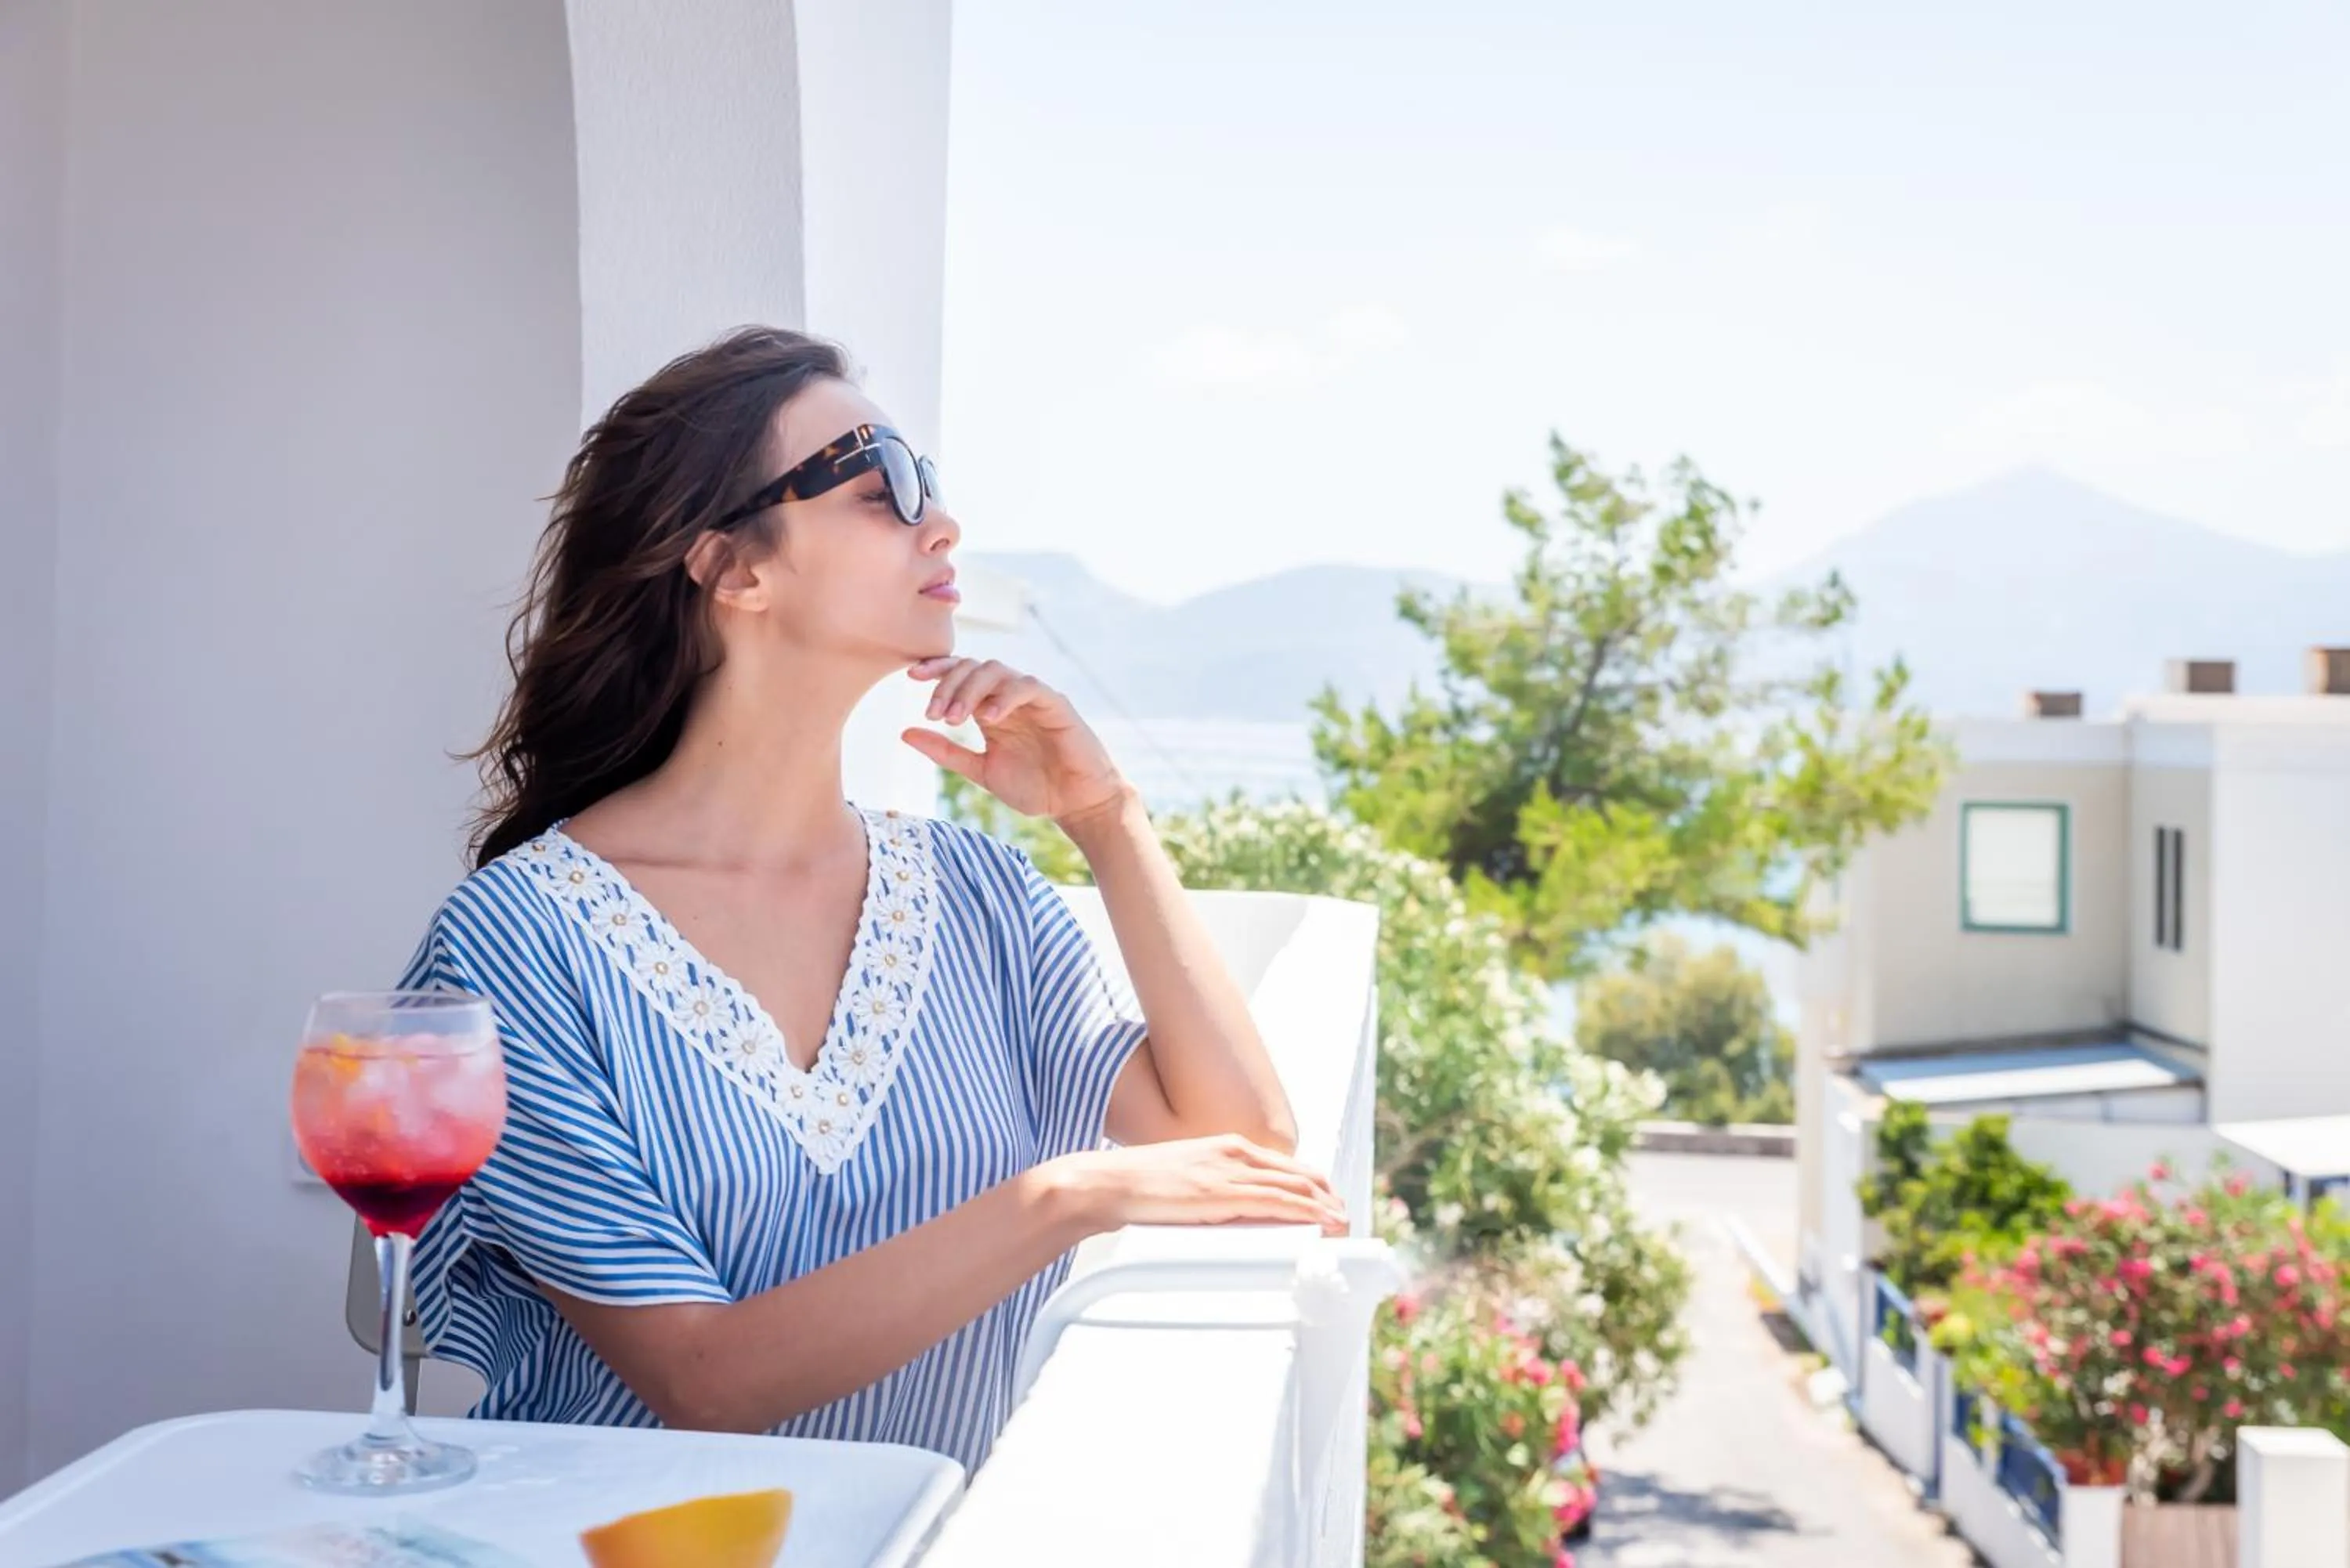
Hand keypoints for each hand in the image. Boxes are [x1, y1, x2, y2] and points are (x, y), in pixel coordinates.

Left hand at [901, 658, 1129, 825]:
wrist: (1076, 804)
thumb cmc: (1034, 787)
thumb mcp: (981, 771)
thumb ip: (945, 752)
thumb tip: (904, 732)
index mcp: (990, 708)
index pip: (960, 673)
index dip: (936, 669)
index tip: (910, 676)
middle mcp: (1009, 697)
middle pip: (973, 667)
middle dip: (948, 684)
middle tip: (934, 713)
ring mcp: (1032, 697)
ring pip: (996, 670)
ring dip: (970, 689)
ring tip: (955, 717)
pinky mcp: (1055, 703)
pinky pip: (1027, 686)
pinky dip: (1004, 697)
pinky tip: (987, 718)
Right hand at [1050, 1134, 1348, 1235]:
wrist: (1106, 1183)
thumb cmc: (1137, 1187)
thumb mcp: (1185, 1178)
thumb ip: (1213, 1188)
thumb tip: (1230, 1212)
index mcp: (1227, 1146)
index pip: (1285, 1164)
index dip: (1314, 1183)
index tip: (1330, 1201)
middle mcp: (1235, 1152)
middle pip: (1300, 1172)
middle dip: (1328, 1196)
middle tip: (1345, 1218)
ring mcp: (1230, 1171)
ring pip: (1296, 1186)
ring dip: (1326, 1207)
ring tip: (1345, 1225)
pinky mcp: (1223, 1193)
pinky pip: (1278, 1201)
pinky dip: (1309, 1211)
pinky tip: (1326, 1222)